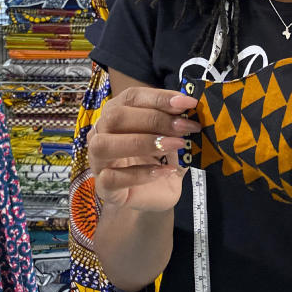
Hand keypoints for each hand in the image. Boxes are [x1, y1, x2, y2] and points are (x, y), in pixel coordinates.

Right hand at [88, 86, 198, 211]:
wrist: (153, 194)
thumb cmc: (160, 158)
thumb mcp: (172, 136)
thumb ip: (176, 121)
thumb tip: (193, 107)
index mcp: (117, 113)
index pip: (131, 97)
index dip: (159, 97)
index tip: (187, 103)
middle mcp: (100, 133)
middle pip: (116, 117)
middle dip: (154, 119)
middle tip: (185, 127)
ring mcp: (97, 161)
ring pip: (105, 145)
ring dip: (144, 142)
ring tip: (176, 145)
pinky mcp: (102, 186)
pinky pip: (112, 178)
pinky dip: (141, 174)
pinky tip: (165, 171)